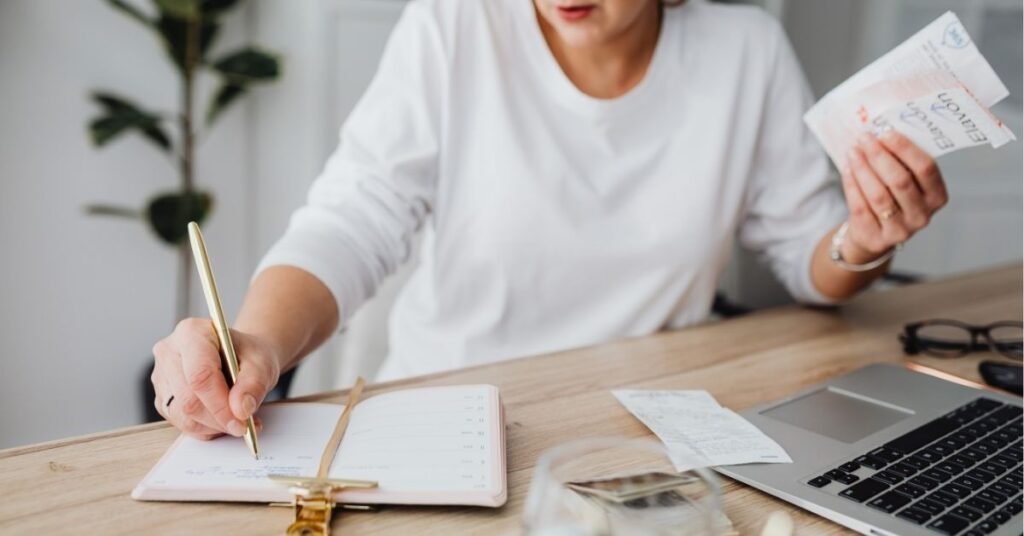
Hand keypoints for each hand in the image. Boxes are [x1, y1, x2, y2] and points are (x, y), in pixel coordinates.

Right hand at [151, 319, 280, 438]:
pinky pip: (180, 423)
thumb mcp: (262, 363)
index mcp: (192, 333)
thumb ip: (254, 384)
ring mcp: (162, 376)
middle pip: (189, 399)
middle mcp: (170, 352)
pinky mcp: (162, 397)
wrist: (241, 356)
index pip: (200, 375)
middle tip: (245, 425)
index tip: (241, 421)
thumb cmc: (248, 354)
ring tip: (237, 419)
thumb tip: (241, 409)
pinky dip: (205, 428)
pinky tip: (222, 418)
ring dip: (213, 426)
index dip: (220, 405)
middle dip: (219, 419)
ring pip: (182, 416)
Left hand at [840, 131, 947, 262]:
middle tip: (864, 138)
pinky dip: (852, 184)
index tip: (886, 133)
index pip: (926, 168)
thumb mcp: (905, 181)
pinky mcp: (877, 238)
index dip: (905, 148)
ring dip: (863, 168)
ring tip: (853, 151)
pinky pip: (860, 206)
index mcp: (937, 196)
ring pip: (878, 194)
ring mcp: (901, 230)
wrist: (874, 233)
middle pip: (900, 180)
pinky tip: (847, 168)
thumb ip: (901, 161)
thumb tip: (882, 131)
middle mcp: (922, 215)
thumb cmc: (892, 197)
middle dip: (879, 156)